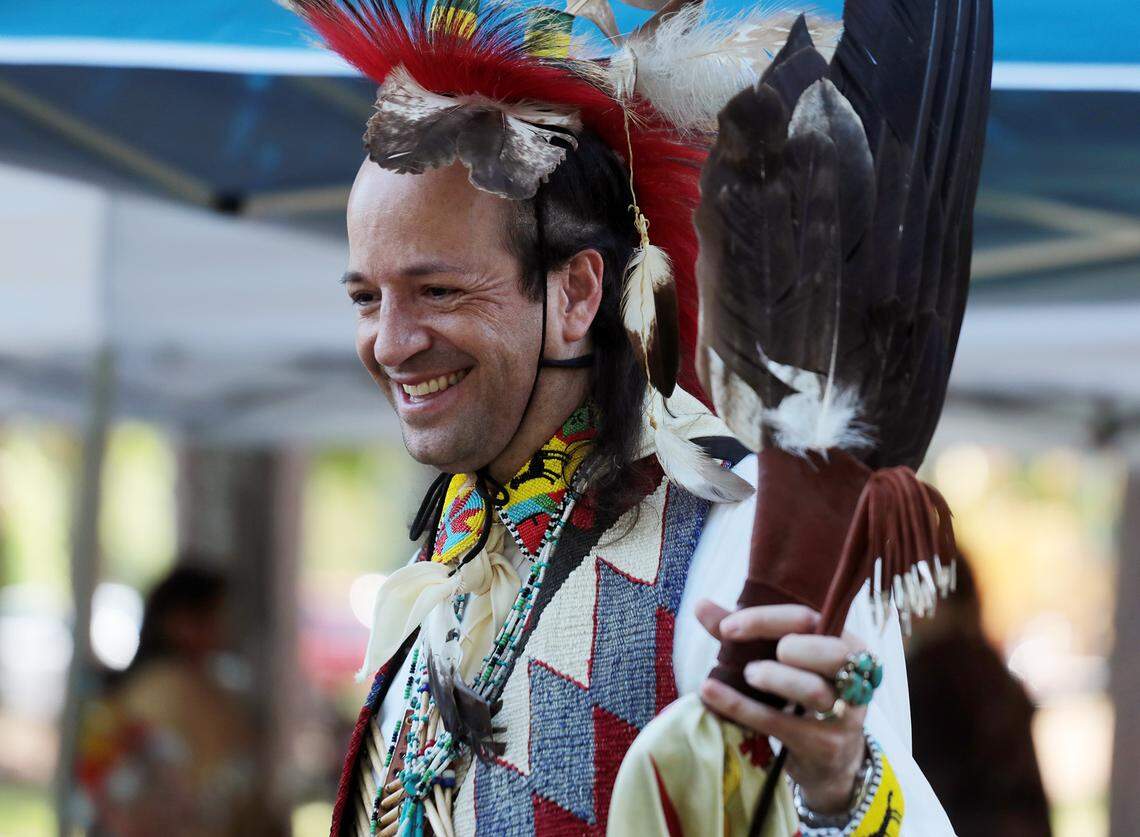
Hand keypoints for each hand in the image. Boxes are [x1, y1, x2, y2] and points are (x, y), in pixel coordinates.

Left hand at [696, 599, 868, 813]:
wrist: (830, 759)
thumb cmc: (802, 694)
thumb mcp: (780, 659)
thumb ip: (744, 631)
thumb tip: (701, 604)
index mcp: (846, 644)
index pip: (809, 619)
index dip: (766, 620)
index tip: (728, 628)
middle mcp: (854, 677)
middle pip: (830, 652)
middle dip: (791, 648)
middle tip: (753, 659)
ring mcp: (844, 714)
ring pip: (813, 690)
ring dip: (774, 678)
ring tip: (748, 676)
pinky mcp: (824, 745)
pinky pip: (780, 723)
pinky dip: (741, 707)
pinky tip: (710, 695)